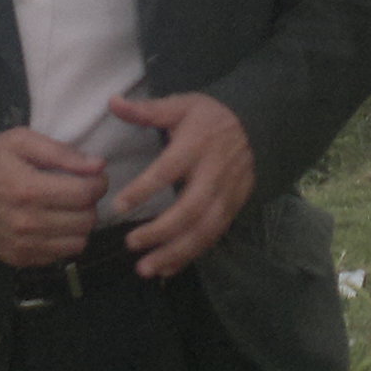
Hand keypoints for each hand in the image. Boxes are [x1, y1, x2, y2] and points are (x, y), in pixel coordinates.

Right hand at [0, 127, 109, 268]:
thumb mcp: (20, 141)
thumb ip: (61, 153)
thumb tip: (98, 166)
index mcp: (30, 189)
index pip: (86, 194)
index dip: (99, 183)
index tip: (94, 177)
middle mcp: (28, 222)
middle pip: (86, 220)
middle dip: (90, 203)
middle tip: (79, 192)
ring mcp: (23, 245)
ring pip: (78, 242)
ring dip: (80, 225)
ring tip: (68, 210)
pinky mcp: (18, 259)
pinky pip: (59, 256)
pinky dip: (64, 241)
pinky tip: (53, 225)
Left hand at [109, 90, 254, 276]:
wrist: (257, 126)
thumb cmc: (210, 117)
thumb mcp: (181, 105)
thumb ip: (147, 110)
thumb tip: (113, 102)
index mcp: (196, 146)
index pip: (168, 171)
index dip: (144, 189)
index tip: (119, 206)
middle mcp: (213, 174)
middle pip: (190, 209)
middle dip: (160, 231)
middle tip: (131, 243)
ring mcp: (227, 194)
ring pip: (204, 230)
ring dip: (175, 252)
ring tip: (146, 268)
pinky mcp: (234, 208)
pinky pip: (213, 236)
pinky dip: (190, 255)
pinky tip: (167, 268)